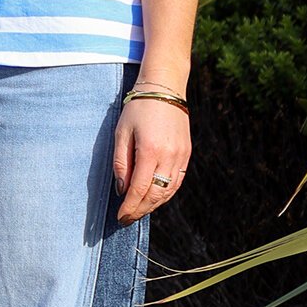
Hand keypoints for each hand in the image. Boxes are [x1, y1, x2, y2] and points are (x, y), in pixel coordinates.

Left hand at [113, 97, 190, 224]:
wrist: (164, 88)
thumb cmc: (138, 108)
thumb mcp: (122, 132)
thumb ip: (121, 162)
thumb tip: (122, 190)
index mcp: (150, 151)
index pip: (139, 190)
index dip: (129, 207)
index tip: (120, 218)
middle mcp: (169, 157)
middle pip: (155, 196)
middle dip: (140, 210)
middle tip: (127, 219)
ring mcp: (181, 156)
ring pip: (168, 192)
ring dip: (153, 205)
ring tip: (139, 210)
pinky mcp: (187, 154)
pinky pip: (176, 182)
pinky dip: (166, 194)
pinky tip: (155, 197)